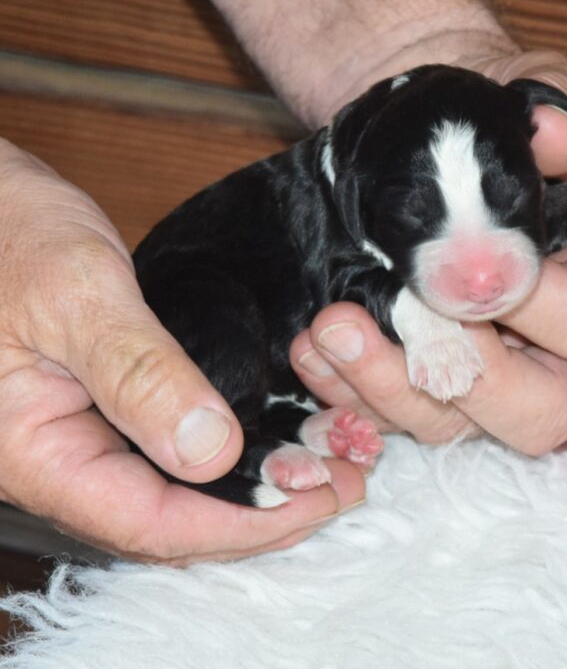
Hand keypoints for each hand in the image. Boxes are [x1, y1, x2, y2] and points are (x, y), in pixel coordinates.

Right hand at [0, 140, 363, 563]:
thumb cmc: (10, 235)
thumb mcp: (79, 295)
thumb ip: (139, 373)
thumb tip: (212, 450)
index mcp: (38, 454)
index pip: (150, 522)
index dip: (240, 523)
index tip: (315, 501)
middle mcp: (59, 462)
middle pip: (170, 520)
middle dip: (262, 512)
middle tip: (342, 486)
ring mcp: (81, 438)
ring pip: (175, 491)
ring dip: (252, 487)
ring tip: (327, 467)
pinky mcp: (104, 410)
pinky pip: (169, 452)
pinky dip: (228, 453)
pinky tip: (273, 437)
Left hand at [289, 50, 566, 452]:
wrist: (433, 147)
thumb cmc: (494, 127)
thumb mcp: (536, 95)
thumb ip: (557, 108)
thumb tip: (552, 134)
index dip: (530, 302)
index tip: (463, 262)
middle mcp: (554, 350)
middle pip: (535, 413)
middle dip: (459, 382)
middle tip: (381, 329)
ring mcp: (485, 375)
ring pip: (450, 425)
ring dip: (382, 387)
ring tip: (326, 331)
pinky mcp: (425, 381)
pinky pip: (390, 414)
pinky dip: (347, 390)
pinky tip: (313, 349)